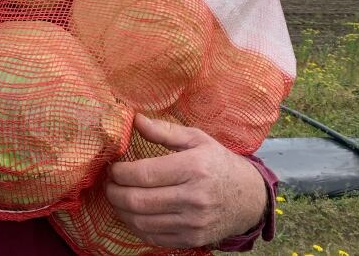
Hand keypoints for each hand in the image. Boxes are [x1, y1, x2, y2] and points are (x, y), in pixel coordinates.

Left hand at [104, 114, 266, 247]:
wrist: (250, 199)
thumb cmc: (219, 163)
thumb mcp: (197, 139)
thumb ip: (164, 130)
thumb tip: (135, 120)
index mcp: (194, 168)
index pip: (144, 174)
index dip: (120, 172)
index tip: (113, 168)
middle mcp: (194, 198)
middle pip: (138, 200)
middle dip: (114, 192)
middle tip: (109, 184)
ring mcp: (193, 222)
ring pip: (141, 221)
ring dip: (120, 210)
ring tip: (116, 197)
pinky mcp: (192, 239)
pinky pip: (153, 236)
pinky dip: (135, 226)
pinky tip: (131, 213)